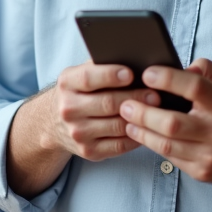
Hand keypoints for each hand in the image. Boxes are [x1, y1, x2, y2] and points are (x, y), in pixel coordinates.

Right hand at [7, 62, 158, 198]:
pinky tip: (147, 127)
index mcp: (67, 83)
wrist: (54, 122)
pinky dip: (136, 136)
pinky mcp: (89, 151)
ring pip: (117, 125)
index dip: (110, 75)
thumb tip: (136, 59)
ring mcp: (78, 133)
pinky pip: (120, 145)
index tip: (131, 73)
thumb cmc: (79, 91)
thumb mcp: (81, 73)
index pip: (88, 78)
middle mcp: (68, 109)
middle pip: (108, 103)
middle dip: (135, 98)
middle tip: (156, 94)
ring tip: (157, 111)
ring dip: (140, 118)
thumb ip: (102, 65)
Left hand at [117, 57, 211, 211]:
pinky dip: (154, 145)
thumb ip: (206, 69)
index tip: (147, 73)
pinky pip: (171, 158)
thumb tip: (176, 69)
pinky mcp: (204, 172)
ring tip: (126, 119)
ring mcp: (211, 156)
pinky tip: (143, 134)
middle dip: (142, 112)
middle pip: (172, 122)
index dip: (167, 79)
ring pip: (166, 145)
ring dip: (141, 131)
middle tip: (124, 102)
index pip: (194, 88)